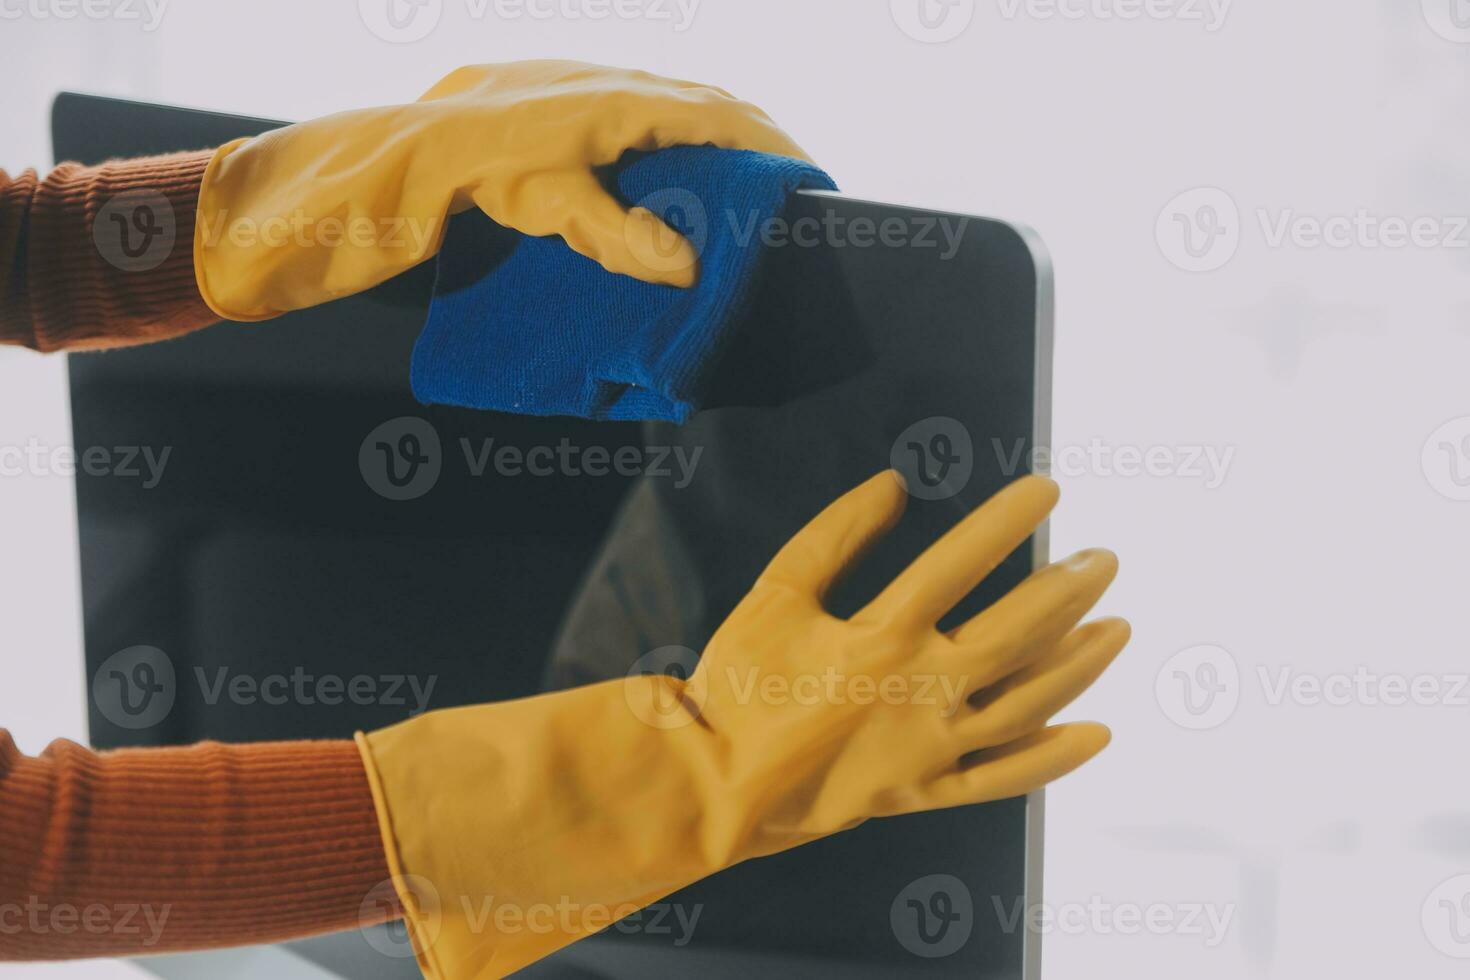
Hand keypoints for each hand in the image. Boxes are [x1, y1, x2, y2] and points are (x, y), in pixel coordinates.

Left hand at [194, 61, 808, 319]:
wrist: (400, 143)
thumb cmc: (473, 171)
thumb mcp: (554, 208)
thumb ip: (621, 235)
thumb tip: (685, 267)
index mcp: (622, 99)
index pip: (720, 116)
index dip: (769, 147)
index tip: (807, 178)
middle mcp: (612, 78)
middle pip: (705, 100)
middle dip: (751, 138)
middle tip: (784, 180)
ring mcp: (587, 80)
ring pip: (670, 101)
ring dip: (709, 135)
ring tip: (736, 177)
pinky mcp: (563, 93)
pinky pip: (637, 106)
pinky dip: (667, 133)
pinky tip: (663, 165)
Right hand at [356, 472, 1127, 978]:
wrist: (715, 786)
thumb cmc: (738, 684)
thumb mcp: (773, 593)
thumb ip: (834, 535)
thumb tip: (893, 485)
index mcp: (882, 635)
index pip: (962, 563)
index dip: (1007, 521)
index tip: (1048, 490)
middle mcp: (921, 689)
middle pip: (1016, 633)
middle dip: (1069, 590)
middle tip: (1106, 558)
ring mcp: (931, 746)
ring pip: (1027, 701)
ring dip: (1080, 664)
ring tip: (1120, 627)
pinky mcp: (926, 789)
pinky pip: (1004, 778)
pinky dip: (1053, 759)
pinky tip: (1097, 733)